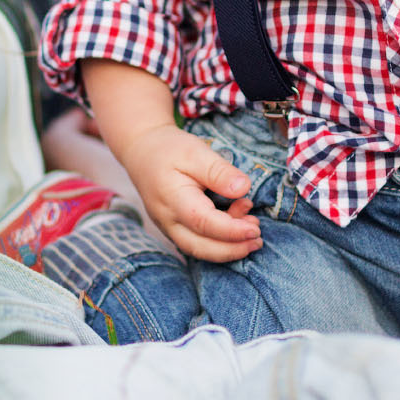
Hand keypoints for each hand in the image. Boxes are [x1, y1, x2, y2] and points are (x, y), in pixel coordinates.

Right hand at [110, 124, 259, 262]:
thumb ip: (219, 171)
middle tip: (258, 239)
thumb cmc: (168, 149)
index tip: (255, 229)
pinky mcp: (173, 228)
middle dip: (232, 250)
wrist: (142, 151)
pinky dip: (217, 242)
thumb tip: (243, 188)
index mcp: (172, 199)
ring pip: (198, 250)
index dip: (232, 231)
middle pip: (200, 247)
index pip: (204, 223)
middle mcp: (167, 219)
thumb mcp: (195, 151)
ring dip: (227, 248)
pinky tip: (236, 225)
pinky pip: (196, 243)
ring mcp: (168, 227)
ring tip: (252, 230)